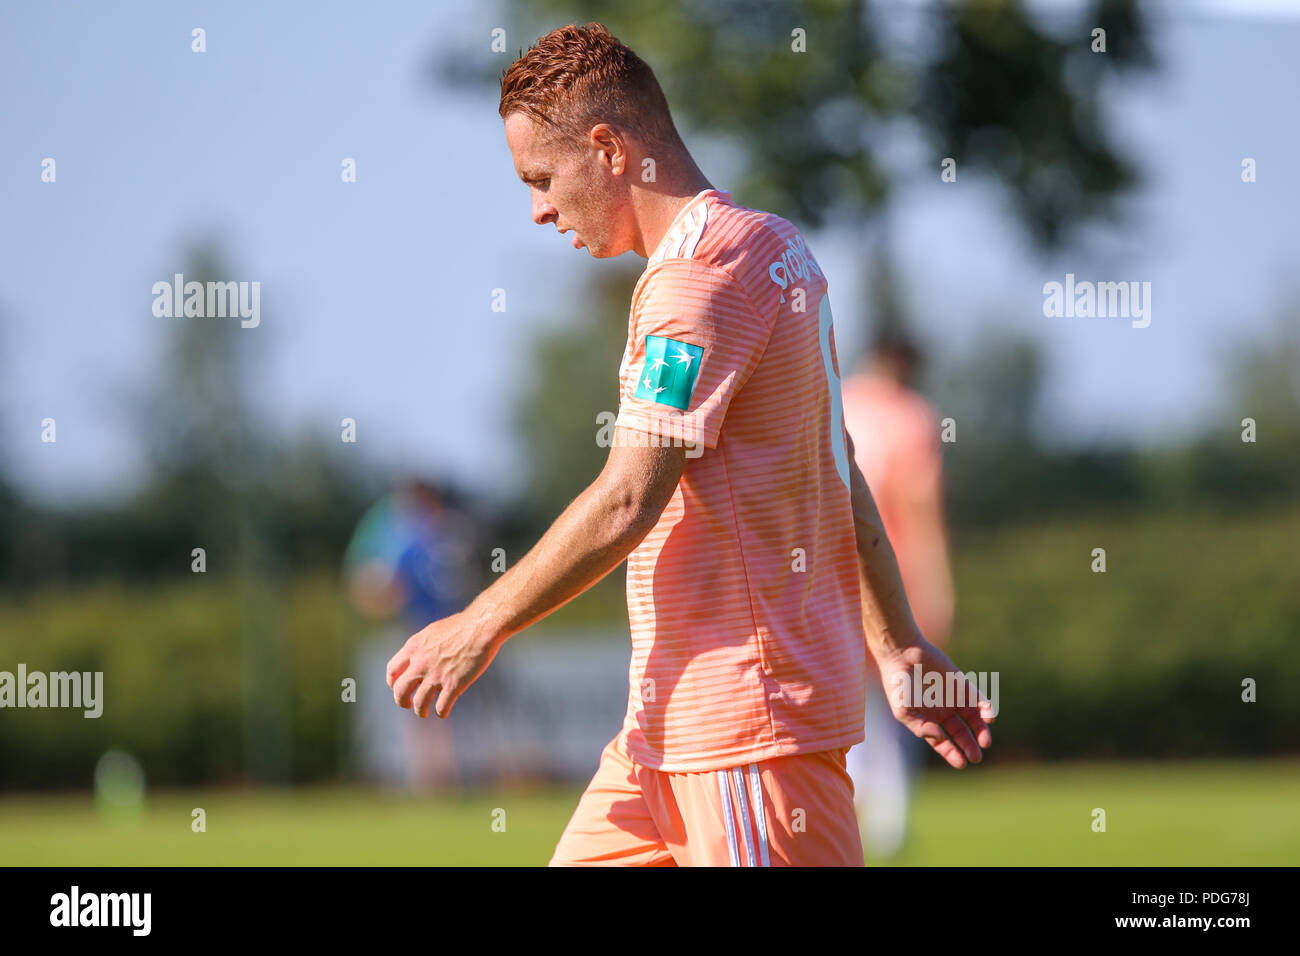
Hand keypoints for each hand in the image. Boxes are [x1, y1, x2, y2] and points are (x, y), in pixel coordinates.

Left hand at [386, 611, 499, 718]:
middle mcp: (420, 663)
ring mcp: (436, 675)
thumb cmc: (462, 625)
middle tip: (407, 704)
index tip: (398, 686)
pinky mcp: (453, 685)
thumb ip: (423, 647)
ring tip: (425, 712)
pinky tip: (444, 711)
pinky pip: (441, 707)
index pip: (392, 670)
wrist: (481, 627)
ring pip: (419, 703)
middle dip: (402, 700)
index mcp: (414, 647)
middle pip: (400, 690)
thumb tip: (419, 658)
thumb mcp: (433, 632)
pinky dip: (442, 712)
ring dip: (421, 710)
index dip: (393, 682)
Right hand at [875, 636, 994, 768]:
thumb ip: (920, 727)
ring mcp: (954, 698)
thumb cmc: (898, 683)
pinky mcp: (963, 684)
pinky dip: (986, 709)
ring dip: (981, 731)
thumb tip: (940, 738)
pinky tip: (989, 719)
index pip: (943, 742)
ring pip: (973, 719)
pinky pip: (978, 699)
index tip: (962, 764)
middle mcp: (943, 711)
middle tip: (976, 757)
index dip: (952, 753)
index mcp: (927, 720)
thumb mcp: (903, 710)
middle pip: (961, 733)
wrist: (902, 653)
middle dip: (969, 746)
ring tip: (985, 742)